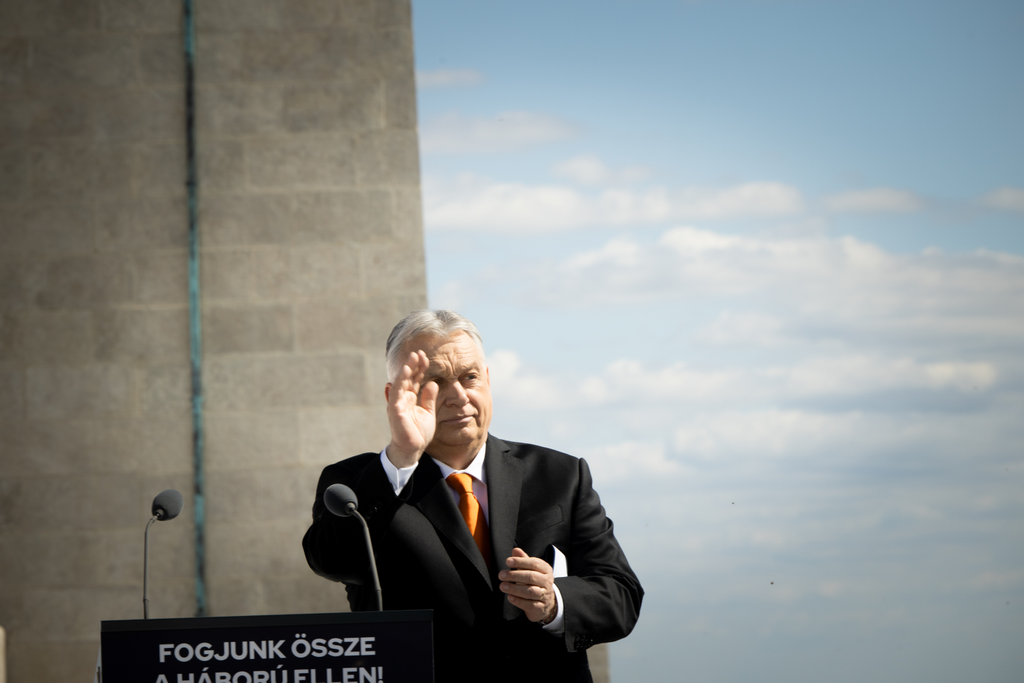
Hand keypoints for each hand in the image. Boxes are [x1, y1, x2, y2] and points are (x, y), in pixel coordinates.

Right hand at [384, 350, 437, 467]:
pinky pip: (397, 392)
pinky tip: (405, 371)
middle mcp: (402, 398)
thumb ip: (429, 398)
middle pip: (408, 377)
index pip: (415, 379)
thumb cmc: (419, 432)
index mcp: (410, 398)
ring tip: (413, 358)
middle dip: (414, 364)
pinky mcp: (395, 409)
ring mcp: (397, 403)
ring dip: (407, 369)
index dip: (420, 368)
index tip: (426, 357)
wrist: (412, 449)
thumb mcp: (428, 412)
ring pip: (401, 382)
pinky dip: (400, 380)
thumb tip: (432, 383)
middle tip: (419, 352)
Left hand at [499, 547, 556, 623]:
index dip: (520, 562)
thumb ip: (523, 560)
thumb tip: (515, 550)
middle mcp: (547, 582)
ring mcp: (545, 595)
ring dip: (515, 588)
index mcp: (545, 569)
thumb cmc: (535, 582)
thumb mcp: (531, 570)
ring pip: (530, 591)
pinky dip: (519, 601)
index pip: (534, 563)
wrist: (546, 603)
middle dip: (514, 575)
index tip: (508, 561)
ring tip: (502, 586)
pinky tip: (510, 597)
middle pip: (531, 577)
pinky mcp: (541, 608)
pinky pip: (530, 604)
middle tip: (501, 575)